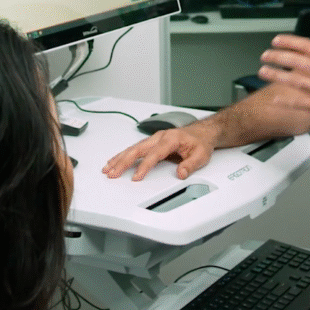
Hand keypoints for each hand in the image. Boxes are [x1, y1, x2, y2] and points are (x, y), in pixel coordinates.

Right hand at [102, 121, 217, 181]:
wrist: (202, 132)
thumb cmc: (200, 142)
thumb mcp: (201, 155)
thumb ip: (190, 165)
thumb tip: (180, 174)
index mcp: (171, 139)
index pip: (154, 154)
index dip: (144, 166)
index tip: (136, 177)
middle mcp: (160, 137)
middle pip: (137, 149)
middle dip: (123, 162)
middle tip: (112, 173)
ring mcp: (154, 139)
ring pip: (133, 148)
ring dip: (119, 158)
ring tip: (108, 168)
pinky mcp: (152, 142)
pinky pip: (135, 148)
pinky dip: (123, 155)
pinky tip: (115, 160)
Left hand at [258, 29, 309, 131]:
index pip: (308, 46)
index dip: (290, 42)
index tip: (277, 40)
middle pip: (298, 62)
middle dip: (278, 57)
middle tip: (265, 55)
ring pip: (296, 80)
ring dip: (277, 75)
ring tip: (263, 71)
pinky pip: (302, 102)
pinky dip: (288, 100)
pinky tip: (275, 97)